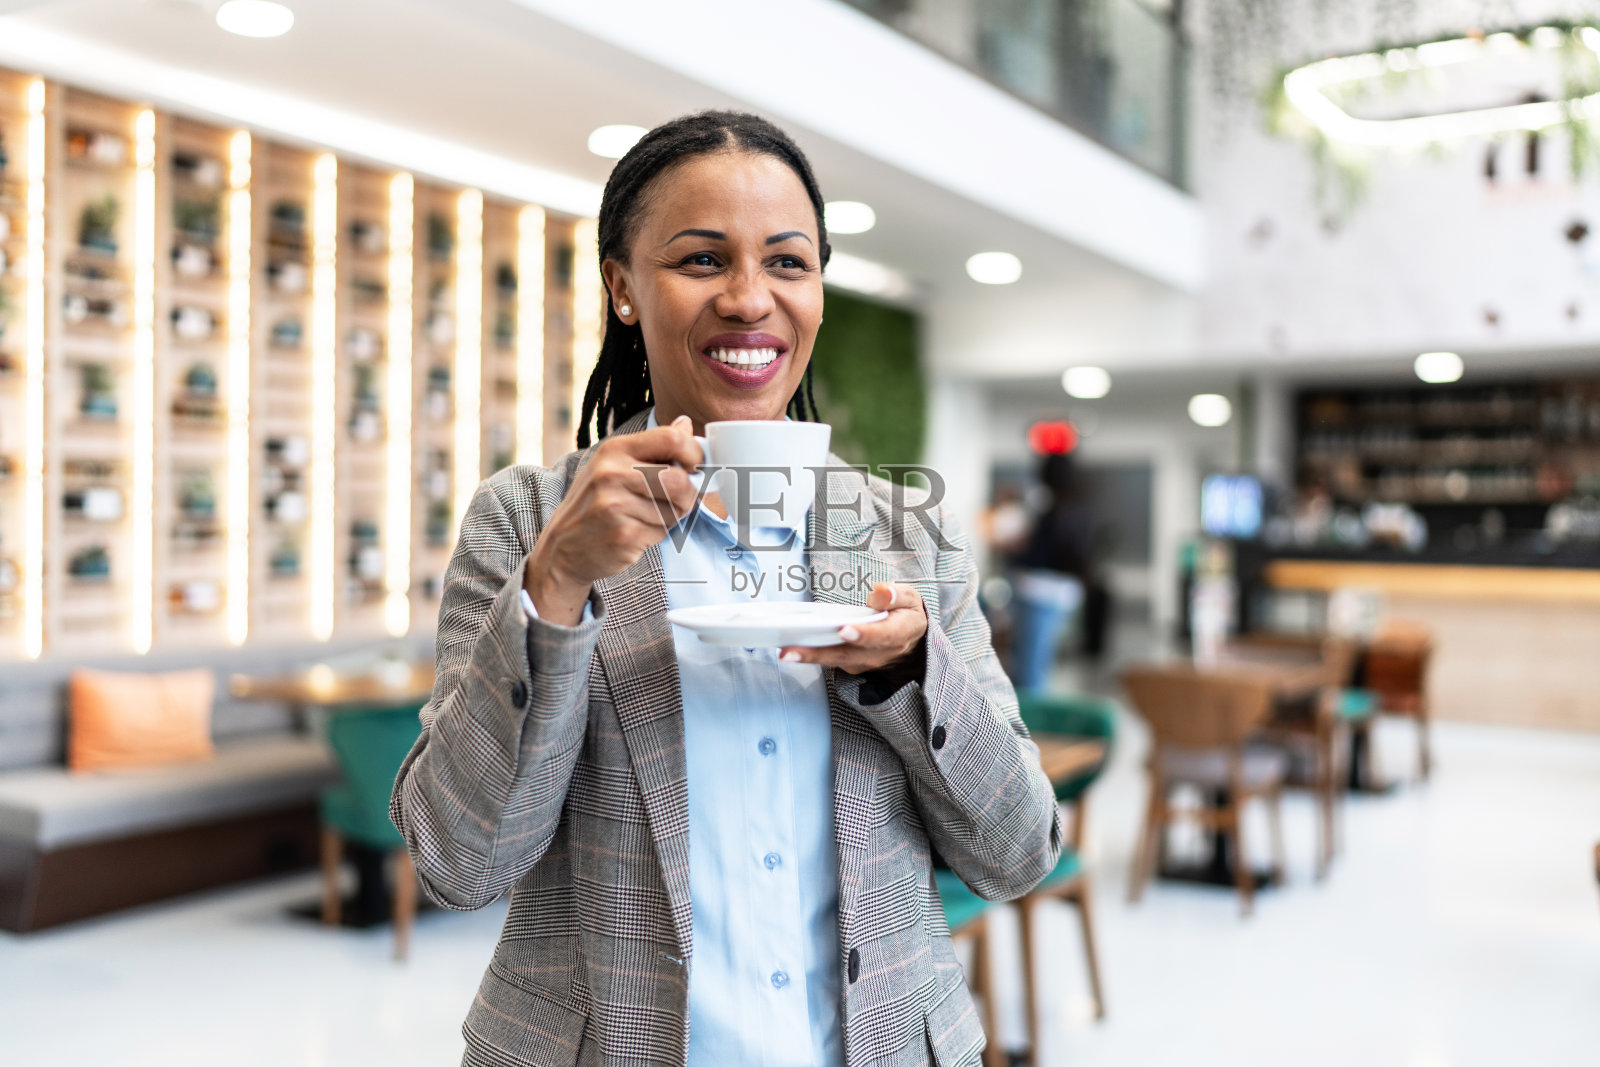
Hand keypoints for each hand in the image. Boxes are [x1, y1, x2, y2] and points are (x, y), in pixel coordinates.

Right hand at [526, 415, 702, 623]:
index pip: (672, 439)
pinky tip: (636, 532)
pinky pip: (662, 532)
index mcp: (615, 450)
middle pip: (680, 480)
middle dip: (688, 495)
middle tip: (677, 501)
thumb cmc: (595, 503)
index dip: (695, 454)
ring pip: (675, 510)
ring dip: (671, 518)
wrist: (563, 546)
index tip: (696, 467)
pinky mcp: (622, 534)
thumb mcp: (615, 465)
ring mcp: (615, 505)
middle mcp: (612, 473)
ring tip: (645, 517)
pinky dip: (657, 535)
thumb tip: (685, 424)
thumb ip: (652, 447)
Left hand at [780, 582, 927, 676]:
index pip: (881, 636)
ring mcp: (864, 662)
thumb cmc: (905, 614)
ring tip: (786, 652)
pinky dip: (812, 655)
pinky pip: (830, 660)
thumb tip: (881, 592)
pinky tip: (793, 649)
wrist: (911, 640)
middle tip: (792, 651)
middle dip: (819, 653)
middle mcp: (880, 653)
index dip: (863, 634)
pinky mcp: (851, 664)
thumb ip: (896, 595)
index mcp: (899, 633)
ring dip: (810, 657)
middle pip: (848, 654)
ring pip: (835, 660)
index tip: (845, 630)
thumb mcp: (909, 598)